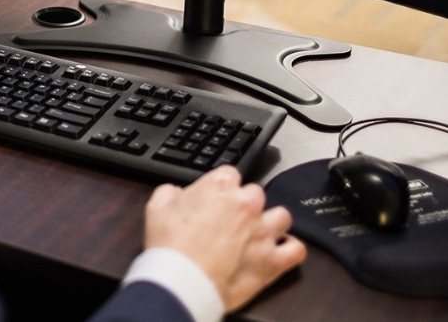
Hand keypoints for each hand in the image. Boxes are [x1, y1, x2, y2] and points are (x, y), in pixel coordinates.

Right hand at [144, 165, 305, 311]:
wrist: (182, 281)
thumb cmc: (170, 246)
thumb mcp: (157, 207)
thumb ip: (170, 192)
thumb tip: (176, 193)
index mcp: (220, 186)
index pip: (231, 174)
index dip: (223, 186)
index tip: (218, 197)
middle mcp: (246, 204)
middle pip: (257, 192)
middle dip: (246, 204)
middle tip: (233, 219)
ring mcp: (262, 232)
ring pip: (282, 216)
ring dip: (271, 222)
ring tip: (259, 233)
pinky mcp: (273, 261)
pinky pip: (297, 249)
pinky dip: (290, 250)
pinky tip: (279, 252)